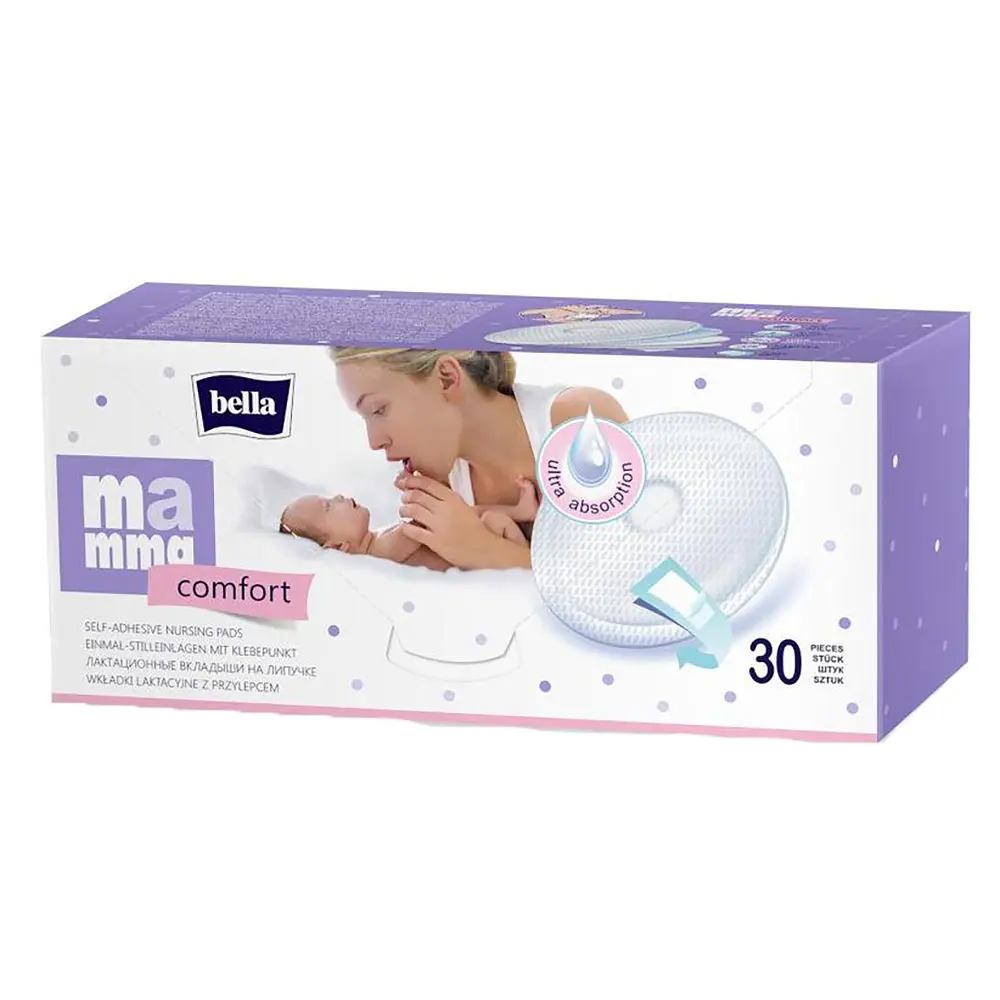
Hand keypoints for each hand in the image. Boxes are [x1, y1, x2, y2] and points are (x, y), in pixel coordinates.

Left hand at [397, 475, 528, 569]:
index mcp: (453, 499)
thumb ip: (447, 498)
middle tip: (404, 498)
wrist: (485, 549)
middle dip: (406, 495)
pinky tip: (405, 526)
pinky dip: (406, 526)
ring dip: (404, 509)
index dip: (412, 480)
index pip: (428, 483)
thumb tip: (428, 488)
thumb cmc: (474, 529)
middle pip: (417, 495)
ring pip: (413, 510)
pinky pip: (413, 531)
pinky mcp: (436, 542)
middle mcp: (446, 510)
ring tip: (404, 511)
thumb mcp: (463, 507)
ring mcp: (440, 526)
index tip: (404, 481)